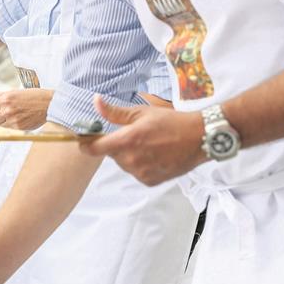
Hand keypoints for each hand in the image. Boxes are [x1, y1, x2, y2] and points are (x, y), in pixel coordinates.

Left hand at [0, 89, 53, 130]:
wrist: (49, 104)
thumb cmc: (31, 96)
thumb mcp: (13, 92)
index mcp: (5, 99)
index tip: (1, 108)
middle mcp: (7, 110)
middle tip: (6, 113)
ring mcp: (13, 120)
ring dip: (3, 122)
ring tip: (14, 116)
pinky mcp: (19, 128)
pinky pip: (8, 129)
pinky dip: (12, 125)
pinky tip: (21, 118)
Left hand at [80, 95, 206, 184]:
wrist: (199, 138)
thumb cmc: (170, 122)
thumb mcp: (141, 112)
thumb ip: (115, 112)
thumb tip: (95, 102)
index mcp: (127, 141)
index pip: (94, 148)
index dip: (86, 144)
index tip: (85, 140)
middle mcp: (132, 160)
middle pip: (111, 154)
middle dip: (116, 144)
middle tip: (133, 134)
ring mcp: (141, 173)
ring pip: (124, 164)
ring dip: (129, 155)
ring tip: (148, 143)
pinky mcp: (150, 181)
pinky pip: (136, 172)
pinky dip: (140, 164)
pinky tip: (154, 154)